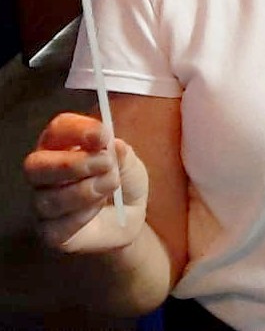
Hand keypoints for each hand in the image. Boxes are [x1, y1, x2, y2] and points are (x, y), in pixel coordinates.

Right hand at [22, 113, 148, 253]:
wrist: (129, 218)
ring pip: (48, 198)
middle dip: (72, 164)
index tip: (103, 135)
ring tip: (112, 184)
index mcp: (62, 146)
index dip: (77, 130)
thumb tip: (112, 145)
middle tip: (105, 163)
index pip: (57, 129)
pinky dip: (82, 216)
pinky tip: (99, 209)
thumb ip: (120, 153)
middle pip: (36, 165)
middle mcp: (45, 173)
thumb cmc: (123, 182)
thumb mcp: (129, 163)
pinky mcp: (50, 232)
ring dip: (85, 190)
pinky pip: (57, 225)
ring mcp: (43, 203)